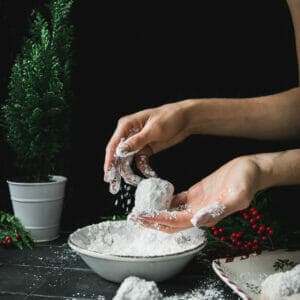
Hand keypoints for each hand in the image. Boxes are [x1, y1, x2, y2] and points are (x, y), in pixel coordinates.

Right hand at [104, 101, 191, 190]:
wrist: (186, 119)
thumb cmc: (169, 118)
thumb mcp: (153, 130)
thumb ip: (137, 141)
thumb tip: (120, 150)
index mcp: (127, 125)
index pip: (114, 145)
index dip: (109, 161)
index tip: (108, 175)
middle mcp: (129, 134)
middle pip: (118, 155)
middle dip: (116, 171)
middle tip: (113, 186)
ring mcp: (137, 143)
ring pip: (128, 161)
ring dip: (129, 173)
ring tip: (133, 182)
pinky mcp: (145, 149)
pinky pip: (140, 162)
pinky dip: (144, 169)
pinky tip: (150, 174)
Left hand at [137, 156, 261, 232]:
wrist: (252, 171)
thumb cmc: (247, 181)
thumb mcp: (238, 194)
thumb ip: (220, 209)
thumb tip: (198, 221)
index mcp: (206, 215)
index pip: (175, 222)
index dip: (157, 221)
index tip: (140, 217)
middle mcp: (198, 212)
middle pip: (169, 222)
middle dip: (151, 221)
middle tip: (133, 215)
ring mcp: (196, 204)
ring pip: (171, 213)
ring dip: (155, 213)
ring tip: (140, 208)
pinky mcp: (196, 194)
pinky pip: (177, 201)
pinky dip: (165, 201)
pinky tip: (155, 196)